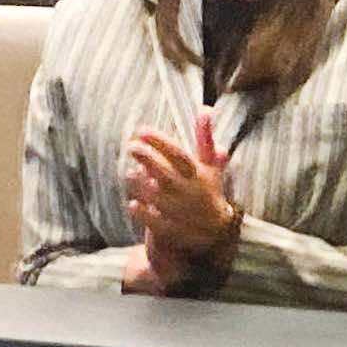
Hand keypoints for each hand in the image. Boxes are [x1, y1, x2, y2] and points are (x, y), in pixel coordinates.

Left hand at [120, 113, 239, 289]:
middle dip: (148, 159)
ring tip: (129, 173)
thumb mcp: (210, 167)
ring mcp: (183, 214)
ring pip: (158, 198)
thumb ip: (205, 139)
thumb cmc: (208, 193)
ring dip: (142, 185)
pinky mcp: (175, 232)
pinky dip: (143, 214)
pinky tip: (132, 203)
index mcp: (200, 176)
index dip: (159, 142)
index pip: (178, 155)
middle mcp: (191, 194)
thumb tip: (205, 109)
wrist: (217, 237)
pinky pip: (156, 223)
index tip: (141, 130)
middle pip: (166, 174)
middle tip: (131, 146)